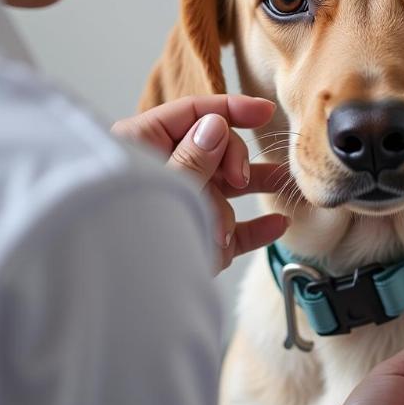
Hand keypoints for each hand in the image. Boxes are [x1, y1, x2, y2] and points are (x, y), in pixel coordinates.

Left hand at [112, 94, 288, 271]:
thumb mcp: (163, 184)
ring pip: (228, 189)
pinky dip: (256, 228)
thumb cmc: (126, 233)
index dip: (231, 109)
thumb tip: (216, 125)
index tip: (265, 112)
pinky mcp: (199, 242)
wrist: (120, 295)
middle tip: (239, 180)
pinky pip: (234, 231)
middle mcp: (167, 173)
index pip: (192, 114)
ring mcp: (185, 208)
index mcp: (144, 146)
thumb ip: (192, 156)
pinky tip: (279, 224)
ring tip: (282, 185)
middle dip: (233, 162)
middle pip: (216, 148)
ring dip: (249, 192)